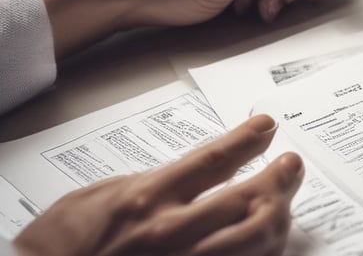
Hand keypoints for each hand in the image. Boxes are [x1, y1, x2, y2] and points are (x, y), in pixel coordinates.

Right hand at [13, 115, 303, 255]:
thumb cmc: (63, 243)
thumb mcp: (102, 195)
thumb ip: (153, 181)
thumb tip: (194, 170)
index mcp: (147, 199)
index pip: (214, 160)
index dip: (248, 140)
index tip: (267, 126)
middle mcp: (171, 233)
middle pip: (248, 201)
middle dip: (279, 179)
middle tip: (291, 165)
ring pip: (254, 240)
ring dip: (279, 214)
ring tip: (285, 198)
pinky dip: (261, 251)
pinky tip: (269, 237)